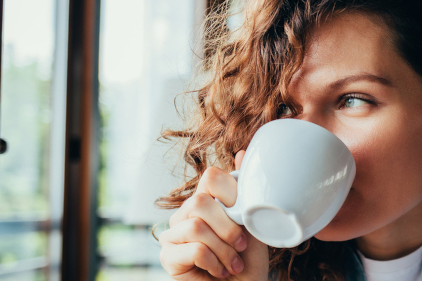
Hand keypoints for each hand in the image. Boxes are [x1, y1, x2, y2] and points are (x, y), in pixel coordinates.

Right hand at [159, 150, 269, 279]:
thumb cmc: (247, 261)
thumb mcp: (254, 223)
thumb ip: (246, 191)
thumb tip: (244, 151)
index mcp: (207, 201)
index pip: (211, 176)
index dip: (231, 194)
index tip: (245, 218)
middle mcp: (186, 214)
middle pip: (200, 202)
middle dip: (228, 228)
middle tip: (240, 246)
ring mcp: (173, 234)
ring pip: (196, 226)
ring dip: (223, 249)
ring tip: (233, 264)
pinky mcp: (167, 257)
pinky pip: (193, 248)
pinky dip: (214, 262)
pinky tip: (219, 271)